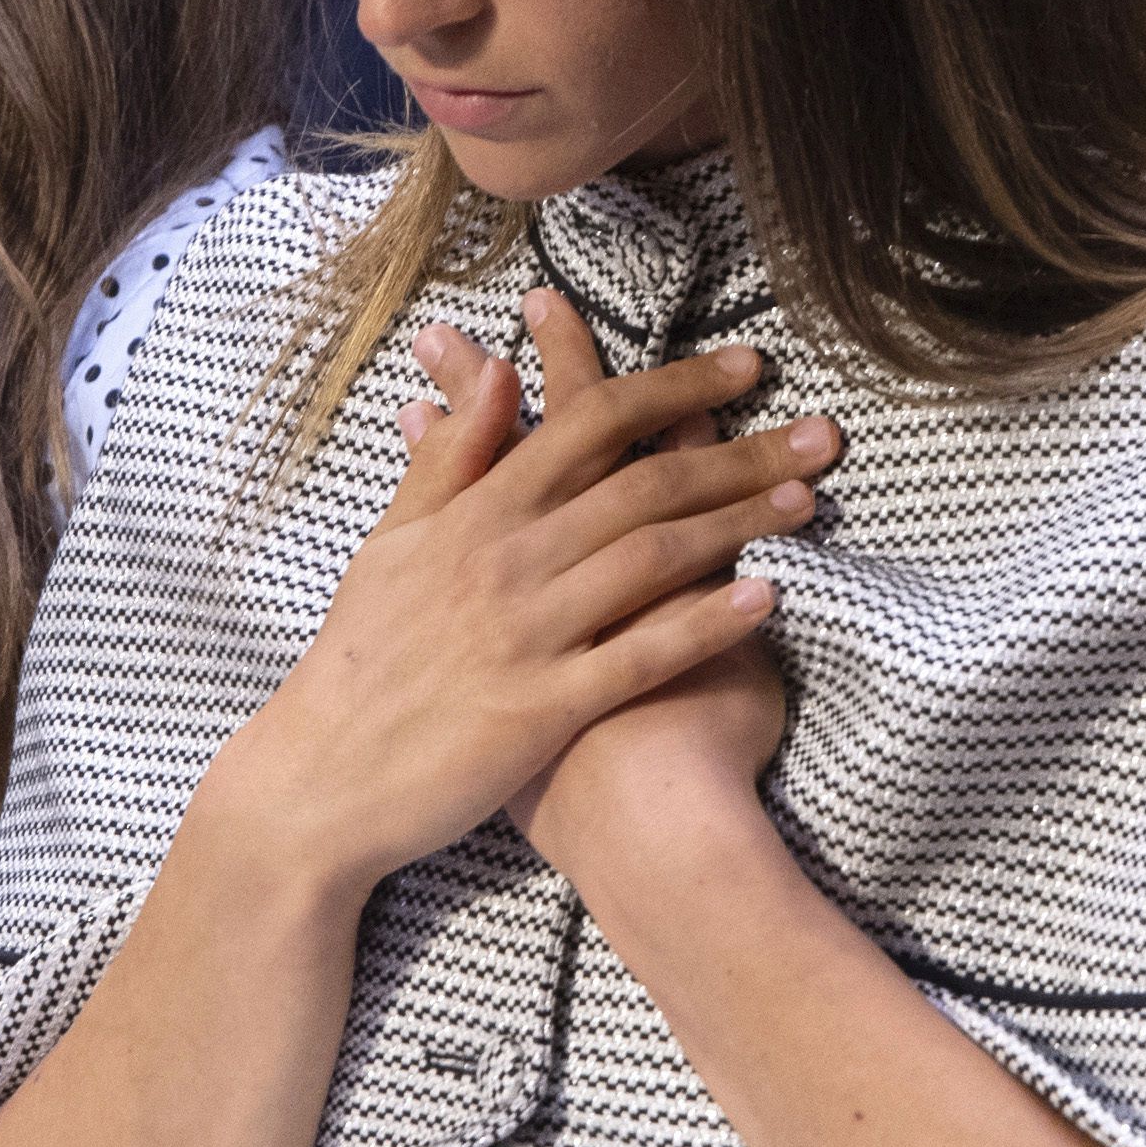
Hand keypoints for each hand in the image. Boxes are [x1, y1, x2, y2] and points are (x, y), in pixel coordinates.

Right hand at [210, 292, 837, 894]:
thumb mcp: (393, 543)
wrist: (322, 779)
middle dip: (741, 451)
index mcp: (475, 513)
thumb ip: (451, 458)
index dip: (674, 386)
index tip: (746, 366)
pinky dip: (702, 624)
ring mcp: (527, 634)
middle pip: (643, 483)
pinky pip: (637, 657)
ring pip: (650, 558)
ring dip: (738, 523)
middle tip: (823, 434)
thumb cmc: (361, 659)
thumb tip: (499, 373)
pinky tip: (765, 597)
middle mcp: (507, 561)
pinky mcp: (542, 709)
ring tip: (808, 501)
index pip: (589, 422)